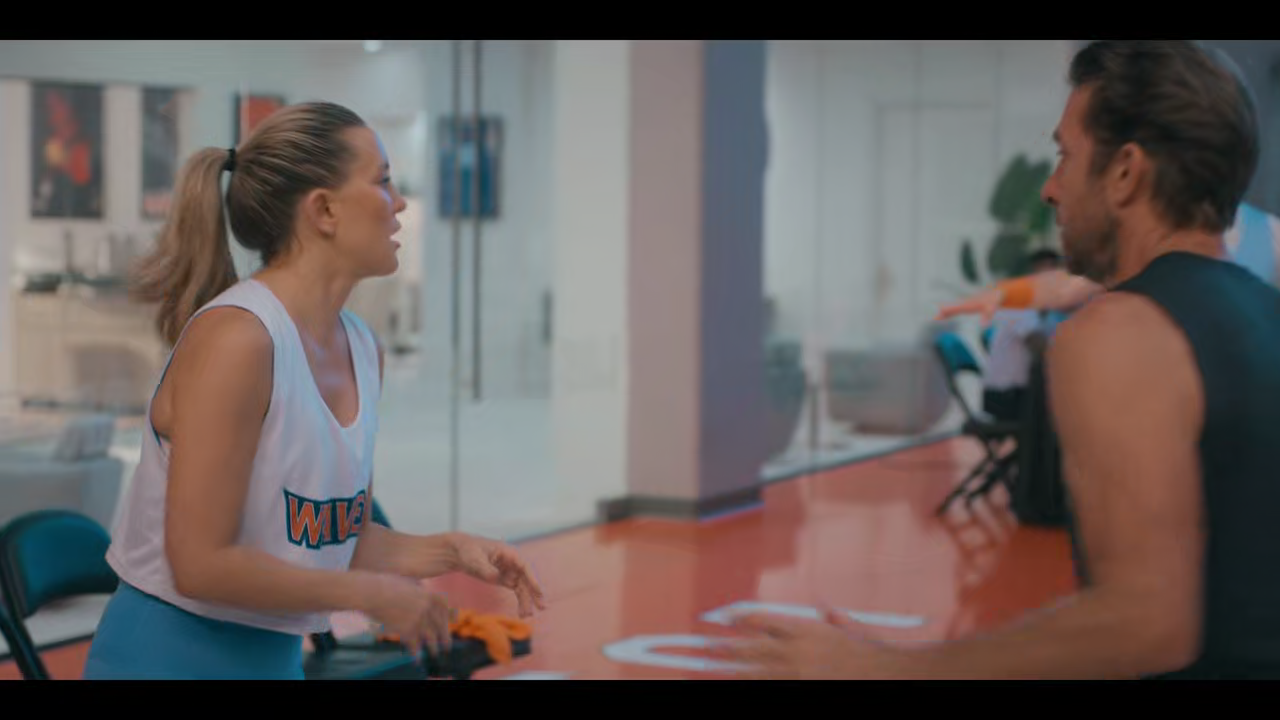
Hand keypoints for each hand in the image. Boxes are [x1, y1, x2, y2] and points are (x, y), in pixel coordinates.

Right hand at [361, 574, 452, 658]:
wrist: (372, 592)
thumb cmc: (386, 584)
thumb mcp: (408, 581)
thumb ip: (419, 589)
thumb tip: (424, 591)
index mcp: (429, 594)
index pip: (445, 608)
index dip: (450, 616)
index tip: (453, 622)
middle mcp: (427, 608)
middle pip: (440, 625)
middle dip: (445, 637)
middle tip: (447, 646)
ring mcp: (418, 619)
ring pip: (430, 637)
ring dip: (433, 648)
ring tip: (434, 654)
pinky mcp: (406, 629)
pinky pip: (414, 644)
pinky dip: (415, 654)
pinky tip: (417, 660)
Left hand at [450, 534, 546, 616]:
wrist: (462, 552)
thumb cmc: (469, 551)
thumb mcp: (475, 559)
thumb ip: (487, 569)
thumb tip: (496, 578)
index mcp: (508, 552)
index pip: (524, 566)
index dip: (532, 579)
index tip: (538, 591)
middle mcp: (513, 562)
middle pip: (527, 578)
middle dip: (535, 593)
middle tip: (542, 607)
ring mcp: (511, 571)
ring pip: (523, 588)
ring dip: (527, 601)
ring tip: (527, 616)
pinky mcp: (506, 579)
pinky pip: (517, 592)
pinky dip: (520, 602)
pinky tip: (522, 613)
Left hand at [723, 607, 900, 679]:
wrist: (887, 673)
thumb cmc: (870, 650)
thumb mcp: (851, 628)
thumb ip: (834, 620)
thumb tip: (826, 611)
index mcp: (806, 630)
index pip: (765, 621)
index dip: (742, 619)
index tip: (726, 618)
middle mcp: (797, 651)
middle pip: (753, 647)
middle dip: (728, 646)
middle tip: (707, 645)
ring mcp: (797, 674)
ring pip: (757, 671)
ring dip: (735, 669)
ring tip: (715, 667)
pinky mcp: (802, 690)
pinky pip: (772, 687)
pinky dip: (757, 684)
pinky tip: (743, 684)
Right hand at [936, 287, 1002, 322]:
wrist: (996, 293)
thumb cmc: (993, 301)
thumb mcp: (991, 308)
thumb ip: (987, 316)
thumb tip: (983, 326)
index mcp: (970, 304)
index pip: (957, 308)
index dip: (949, 310)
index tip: (941, 310)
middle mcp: (965, 304)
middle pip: (952, 308)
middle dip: (944, 312)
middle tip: (934, 317)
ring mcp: (965, 304)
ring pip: (952, 309)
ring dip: (944, 313)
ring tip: (935, 318)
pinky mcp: (966, 306)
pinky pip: (955, 310)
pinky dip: (948, 312)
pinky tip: (943, 315)